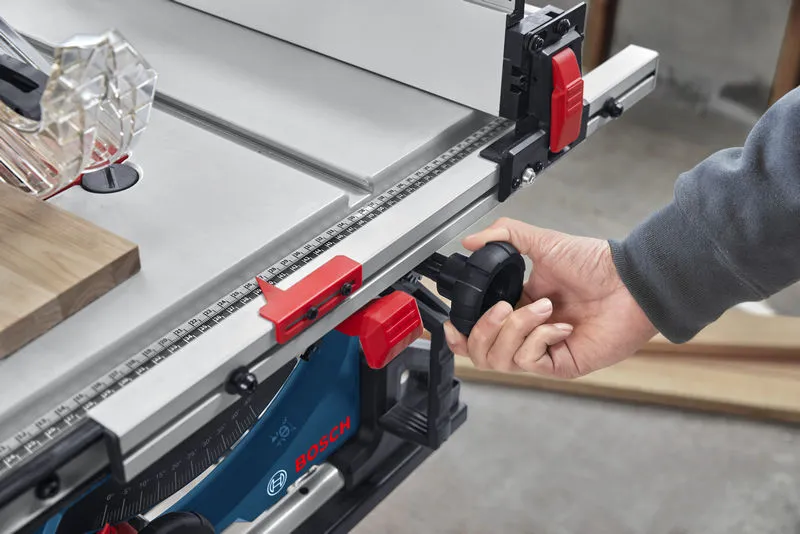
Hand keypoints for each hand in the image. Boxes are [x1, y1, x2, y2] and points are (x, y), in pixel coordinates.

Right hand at [442, 218, 656, 377]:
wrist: (629, 281)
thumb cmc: (595, 264)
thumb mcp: (542, 242)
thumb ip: (504, 235)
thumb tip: (469, 240)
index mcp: (518, 308)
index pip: (477, 333)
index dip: (460, 333)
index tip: (452, 324)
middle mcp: (527, 333)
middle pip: (481, 353)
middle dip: (484, 329)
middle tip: (505, 307)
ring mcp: (543, 351)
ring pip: (500, 360)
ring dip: (515, 329)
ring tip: (540, 308)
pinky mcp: (560, 364)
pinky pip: (529, 361)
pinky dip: (538, 338)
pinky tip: (559, 324)